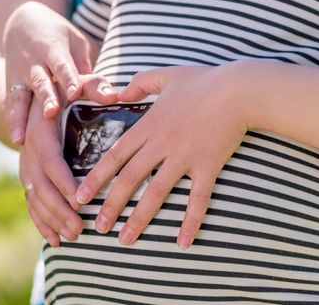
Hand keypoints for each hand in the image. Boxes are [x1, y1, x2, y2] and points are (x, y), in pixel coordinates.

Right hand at [3, 1, 116, 144]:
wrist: (23, 23)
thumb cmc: (60, 38)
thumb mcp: (76, 43)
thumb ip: (87, 67)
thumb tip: (109, 94)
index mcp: (53, 49)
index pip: (62, 65)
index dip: (68, 79)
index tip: (75, 93)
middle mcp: (34, 63)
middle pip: (41, 82)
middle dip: (46, 98)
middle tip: (51, 113)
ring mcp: (20, 75)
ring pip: (21, 97)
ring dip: (22, 117)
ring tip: (24, 138)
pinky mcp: (12, 86)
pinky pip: (11, 105)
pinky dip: (13, 122)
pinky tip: (18, 140)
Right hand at [19, 85, 109, 246]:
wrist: (42, 94)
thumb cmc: (68, 89)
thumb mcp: (80, 82)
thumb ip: (94, 86)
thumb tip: (115, 94)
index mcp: (40, 129)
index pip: (49, 157)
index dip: (62, 179)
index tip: (80, 198)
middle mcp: (29, 149)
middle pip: (40, 184)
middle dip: (59, 209)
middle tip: (79, 227)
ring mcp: (26, 165)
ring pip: (35, 197)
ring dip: (52, 219)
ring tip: (73, 236)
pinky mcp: (29, 176)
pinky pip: (31, 203)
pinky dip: (40, 222)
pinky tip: (54, 240)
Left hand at [75, 64, 248, 248]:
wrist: (238, 89)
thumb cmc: (204, 80)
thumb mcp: (166, 75)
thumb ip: (140, 82)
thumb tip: (120, 91)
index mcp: (149, 125)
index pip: (115, 155)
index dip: (96, 177)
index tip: (80, 196)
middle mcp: (161, 144)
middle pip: (129, 178)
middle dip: (111, 204)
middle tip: (98, 226)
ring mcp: (184, 157)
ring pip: (156, 192)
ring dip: (139, 217)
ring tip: (126, 239)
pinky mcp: (207, 166)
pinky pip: (197, 198)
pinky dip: (190, 221)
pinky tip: (182, 243)